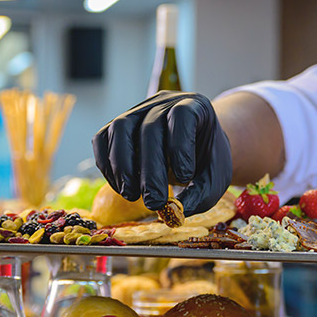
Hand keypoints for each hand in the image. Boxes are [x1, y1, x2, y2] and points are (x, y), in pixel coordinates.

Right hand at [92, 91, 231, 214]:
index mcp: (194, 106)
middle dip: (150, 169)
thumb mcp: (214, 178)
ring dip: (123, 166)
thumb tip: (174, 213)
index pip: (182, 115)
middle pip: (149, 128)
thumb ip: (200, 195)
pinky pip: (103, 139)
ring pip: (120, 128)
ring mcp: (138, 110)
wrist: (197, 147)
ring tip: (131, 195)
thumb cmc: (206, 161)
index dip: (180, 146)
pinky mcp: (118, 126)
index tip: (184, 177)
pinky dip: (107, 164)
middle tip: (154, 202)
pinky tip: (120, 187)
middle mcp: (164, 103)